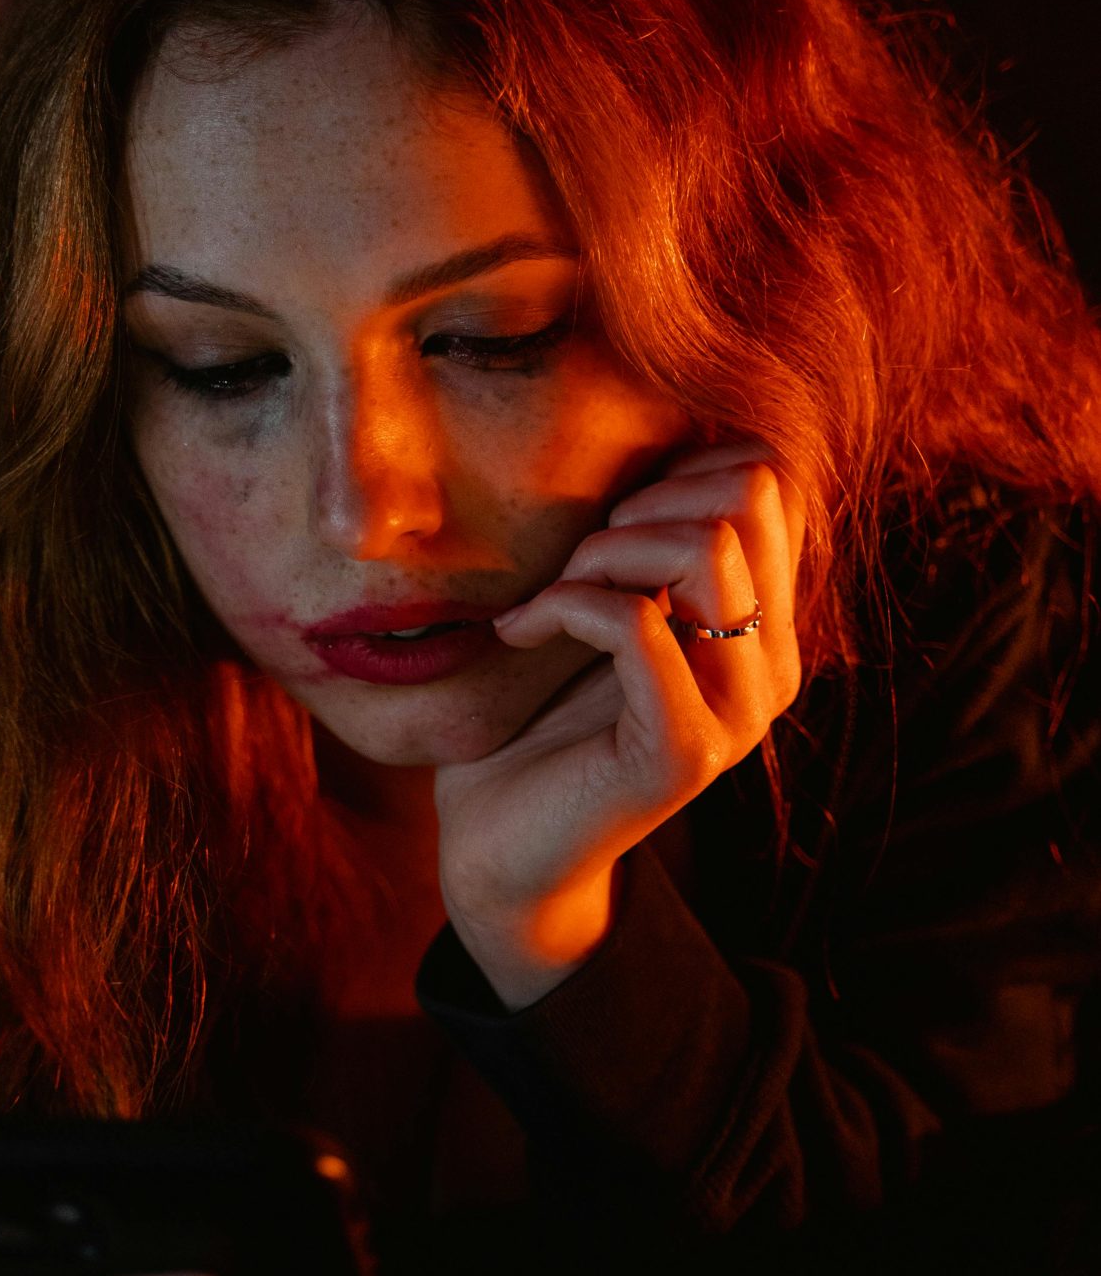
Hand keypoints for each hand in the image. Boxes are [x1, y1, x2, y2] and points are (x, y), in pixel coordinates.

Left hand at [433, 442, 805, 1008]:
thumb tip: (655, 429)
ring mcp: (738, 711)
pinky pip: (637, 624)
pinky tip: (521, 629)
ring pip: (708, 550)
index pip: (770, 475)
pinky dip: (565, 605)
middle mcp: (774, 662)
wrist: (500, 846)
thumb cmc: (539, 715)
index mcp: (768, 620)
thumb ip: (647, 539)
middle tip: (574, 557)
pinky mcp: (684, 751)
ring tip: (552, 592)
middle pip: (751, 492)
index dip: (679, 463)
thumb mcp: (604, 603)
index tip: (606, 517)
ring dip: (605, 549)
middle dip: (642, 498)